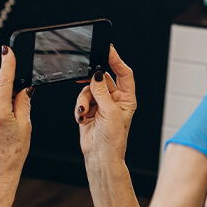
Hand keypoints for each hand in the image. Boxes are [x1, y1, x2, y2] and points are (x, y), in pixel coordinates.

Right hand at [75, 46, 136, 163]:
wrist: (100, 156)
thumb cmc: (112, 139)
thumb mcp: (110, 112)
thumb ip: (101, 91)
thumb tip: (97, 74)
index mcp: (127, 99)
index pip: (124, 73)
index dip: (117, 60)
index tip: (108, 50)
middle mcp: (115, 100)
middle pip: (103, 79)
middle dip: (94, 82)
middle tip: (87, 79)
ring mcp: (101, 104)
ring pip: (89, 89)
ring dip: (84, 99)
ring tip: (85, 111)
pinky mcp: (89, 110)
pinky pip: (81, 99)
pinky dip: (80, 106)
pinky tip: (82, 117)